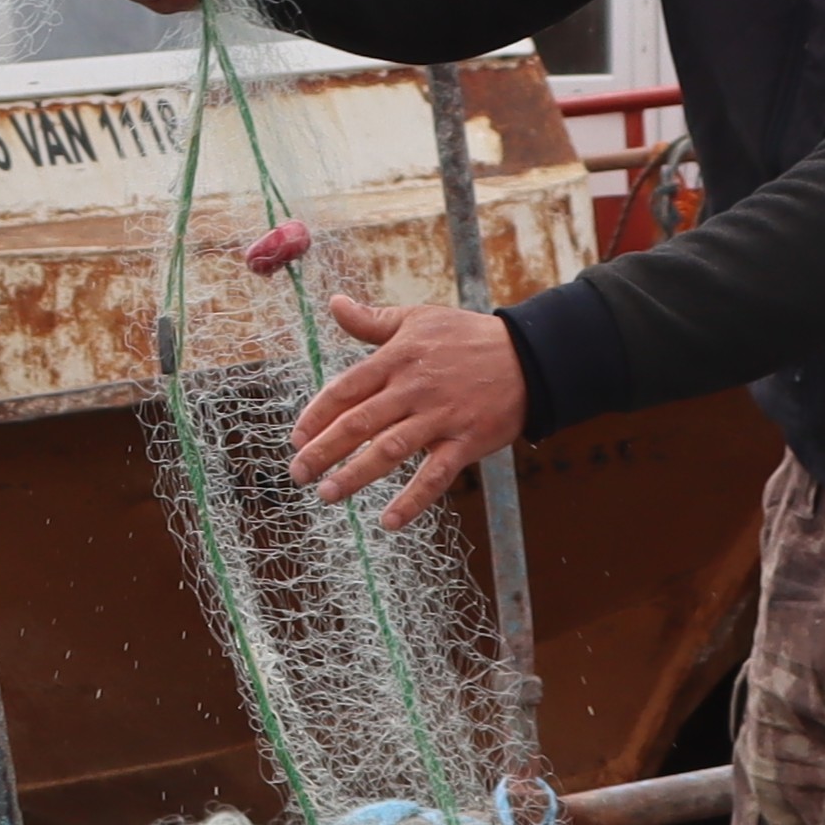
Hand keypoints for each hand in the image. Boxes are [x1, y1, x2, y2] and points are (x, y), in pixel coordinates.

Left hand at [286, 295, 527, 529]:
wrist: (529, 356)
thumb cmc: (466, 337)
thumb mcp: (418, 320)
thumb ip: (372, 320)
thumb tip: (334, 303)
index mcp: (397, 359)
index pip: (345, 389)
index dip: (316, 416)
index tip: (296, 438)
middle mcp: (413, 389)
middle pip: (359, 422)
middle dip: (323, 450)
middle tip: (298, 473)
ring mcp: (440, 417)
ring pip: (390, 451)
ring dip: (355, 476)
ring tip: (327, 494)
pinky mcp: (466, 441)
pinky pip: (436, 475)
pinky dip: (413, 499)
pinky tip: (389, 521)